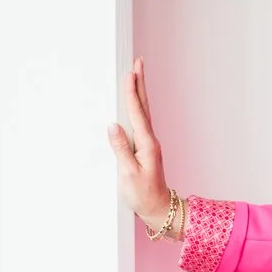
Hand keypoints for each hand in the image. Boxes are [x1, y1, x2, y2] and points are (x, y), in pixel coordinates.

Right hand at [107, 57, 177, 232]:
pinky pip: (140, 122)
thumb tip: (113, 126)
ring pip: (143, 112)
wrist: (158, 209)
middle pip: (144, 106)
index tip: (130, 73)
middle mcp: (150, 140)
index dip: (132, 92)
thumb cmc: (142, 194)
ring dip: (139, 92)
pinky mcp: (145, 149)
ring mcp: (148, 144)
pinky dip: (137, 107)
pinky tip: (134, 103)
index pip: (137, 113)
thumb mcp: (128, 174)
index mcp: (146, 144)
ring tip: (137, 75)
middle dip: (140, 84)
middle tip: (138, 63)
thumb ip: (120, 149)